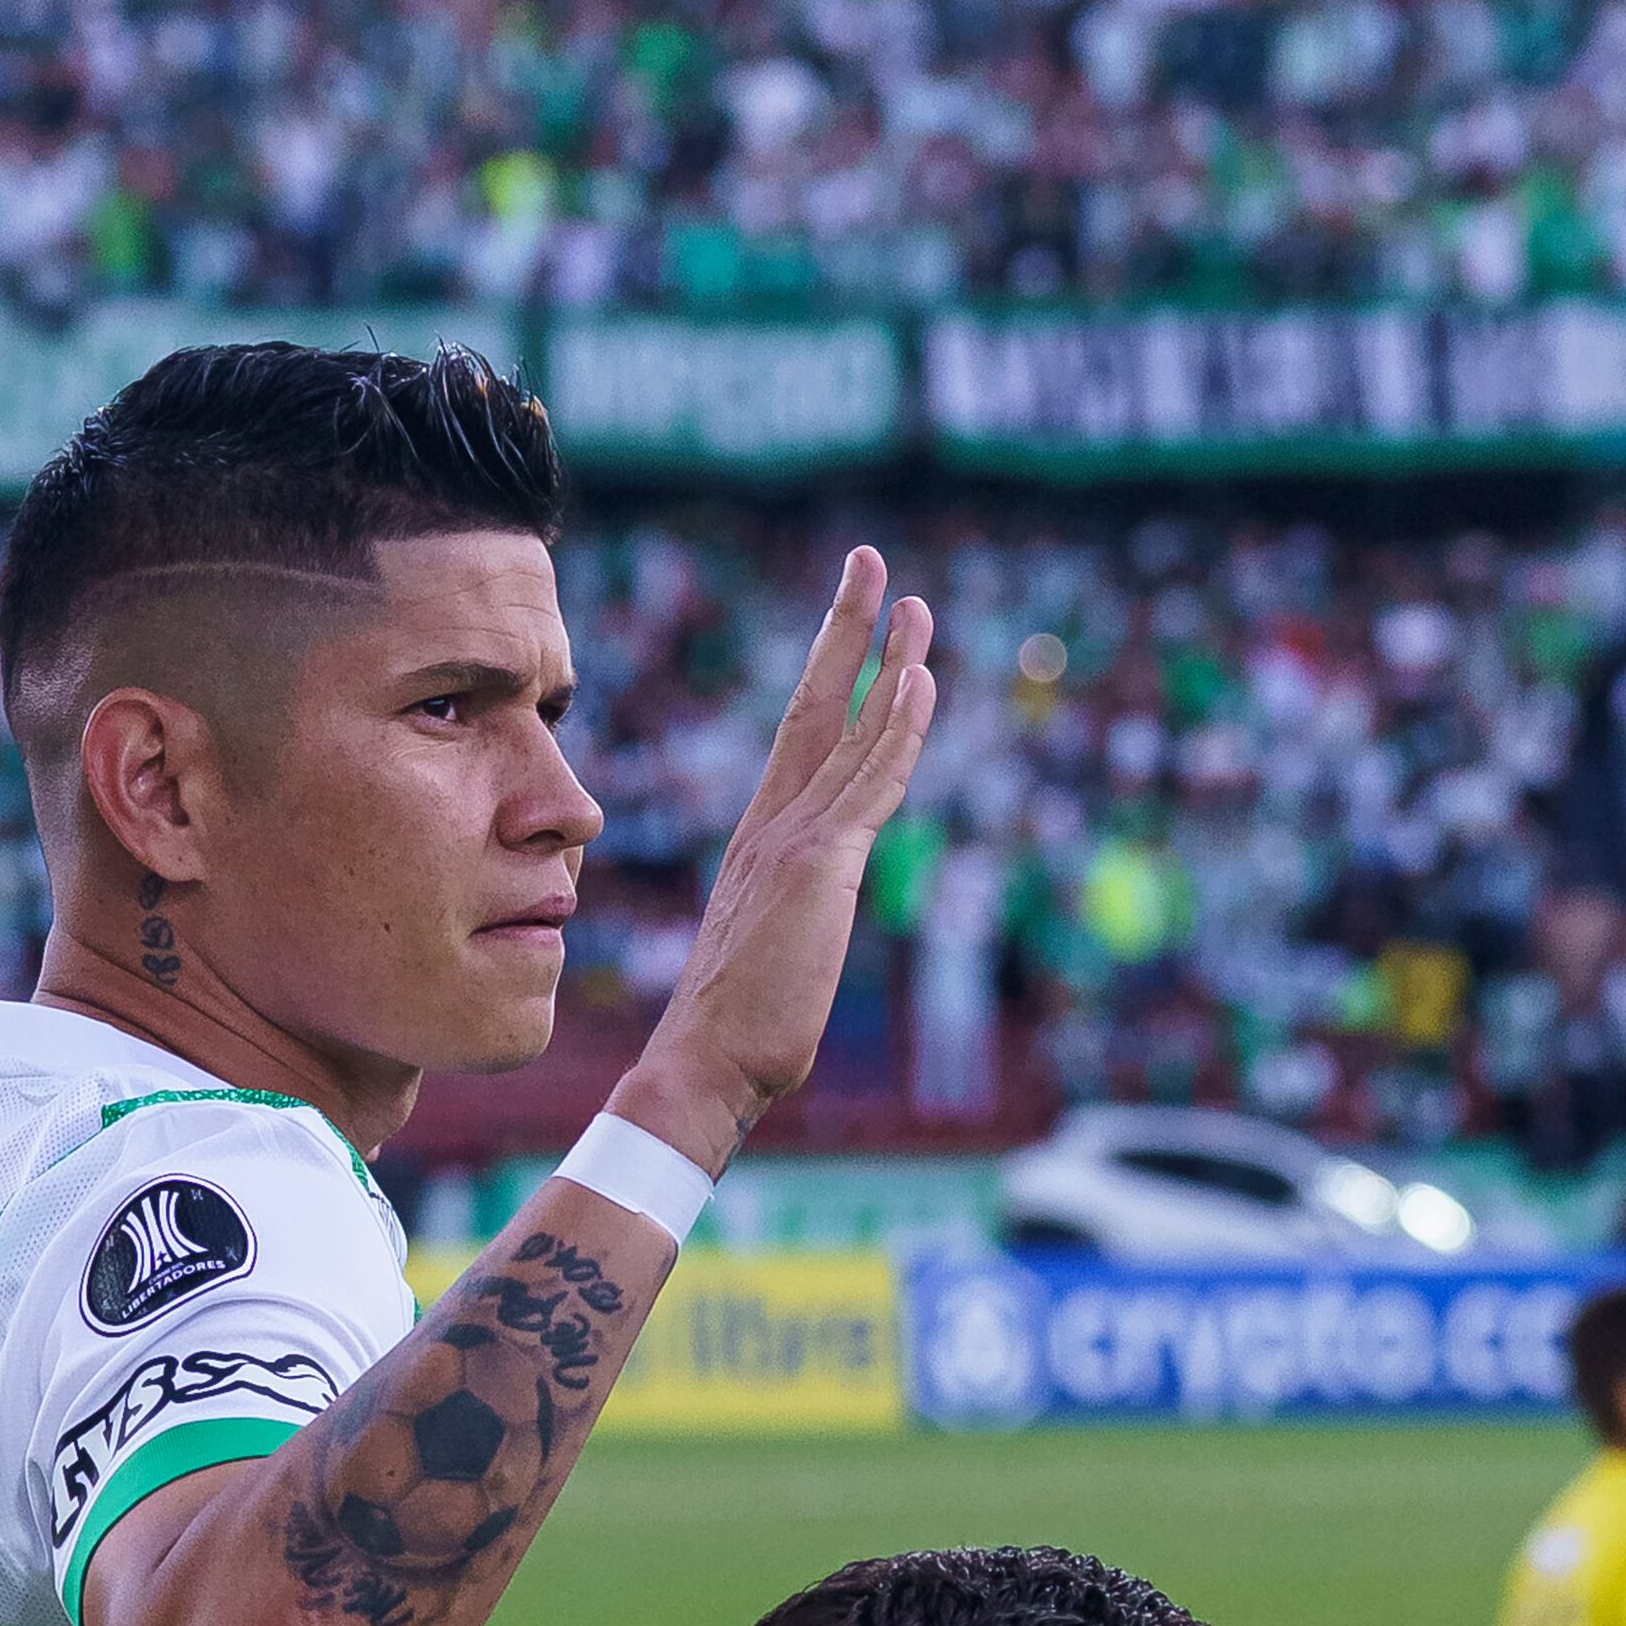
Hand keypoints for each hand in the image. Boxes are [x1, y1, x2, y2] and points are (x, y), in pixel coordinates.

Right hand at [612, 547, 937, 1162]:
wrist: (705, 1062)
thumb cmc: (735, 1030)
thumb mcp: (773, 953)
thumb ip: (792, 918)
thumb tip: (801, 928)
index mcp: (762, 839)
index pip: (802, 733)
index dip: (828, 670)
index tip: (853, 622)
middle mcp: (775, 823)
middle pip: (817, 702)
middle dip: (848, 628)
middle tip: (872, 563)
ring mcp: (795, 838)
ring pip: (852, 728)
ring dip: (890, 660)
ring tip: (917, 604)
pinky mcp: (820, 863)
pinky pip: (870, 778)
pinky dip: (898, 725)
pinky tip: (919, 678)